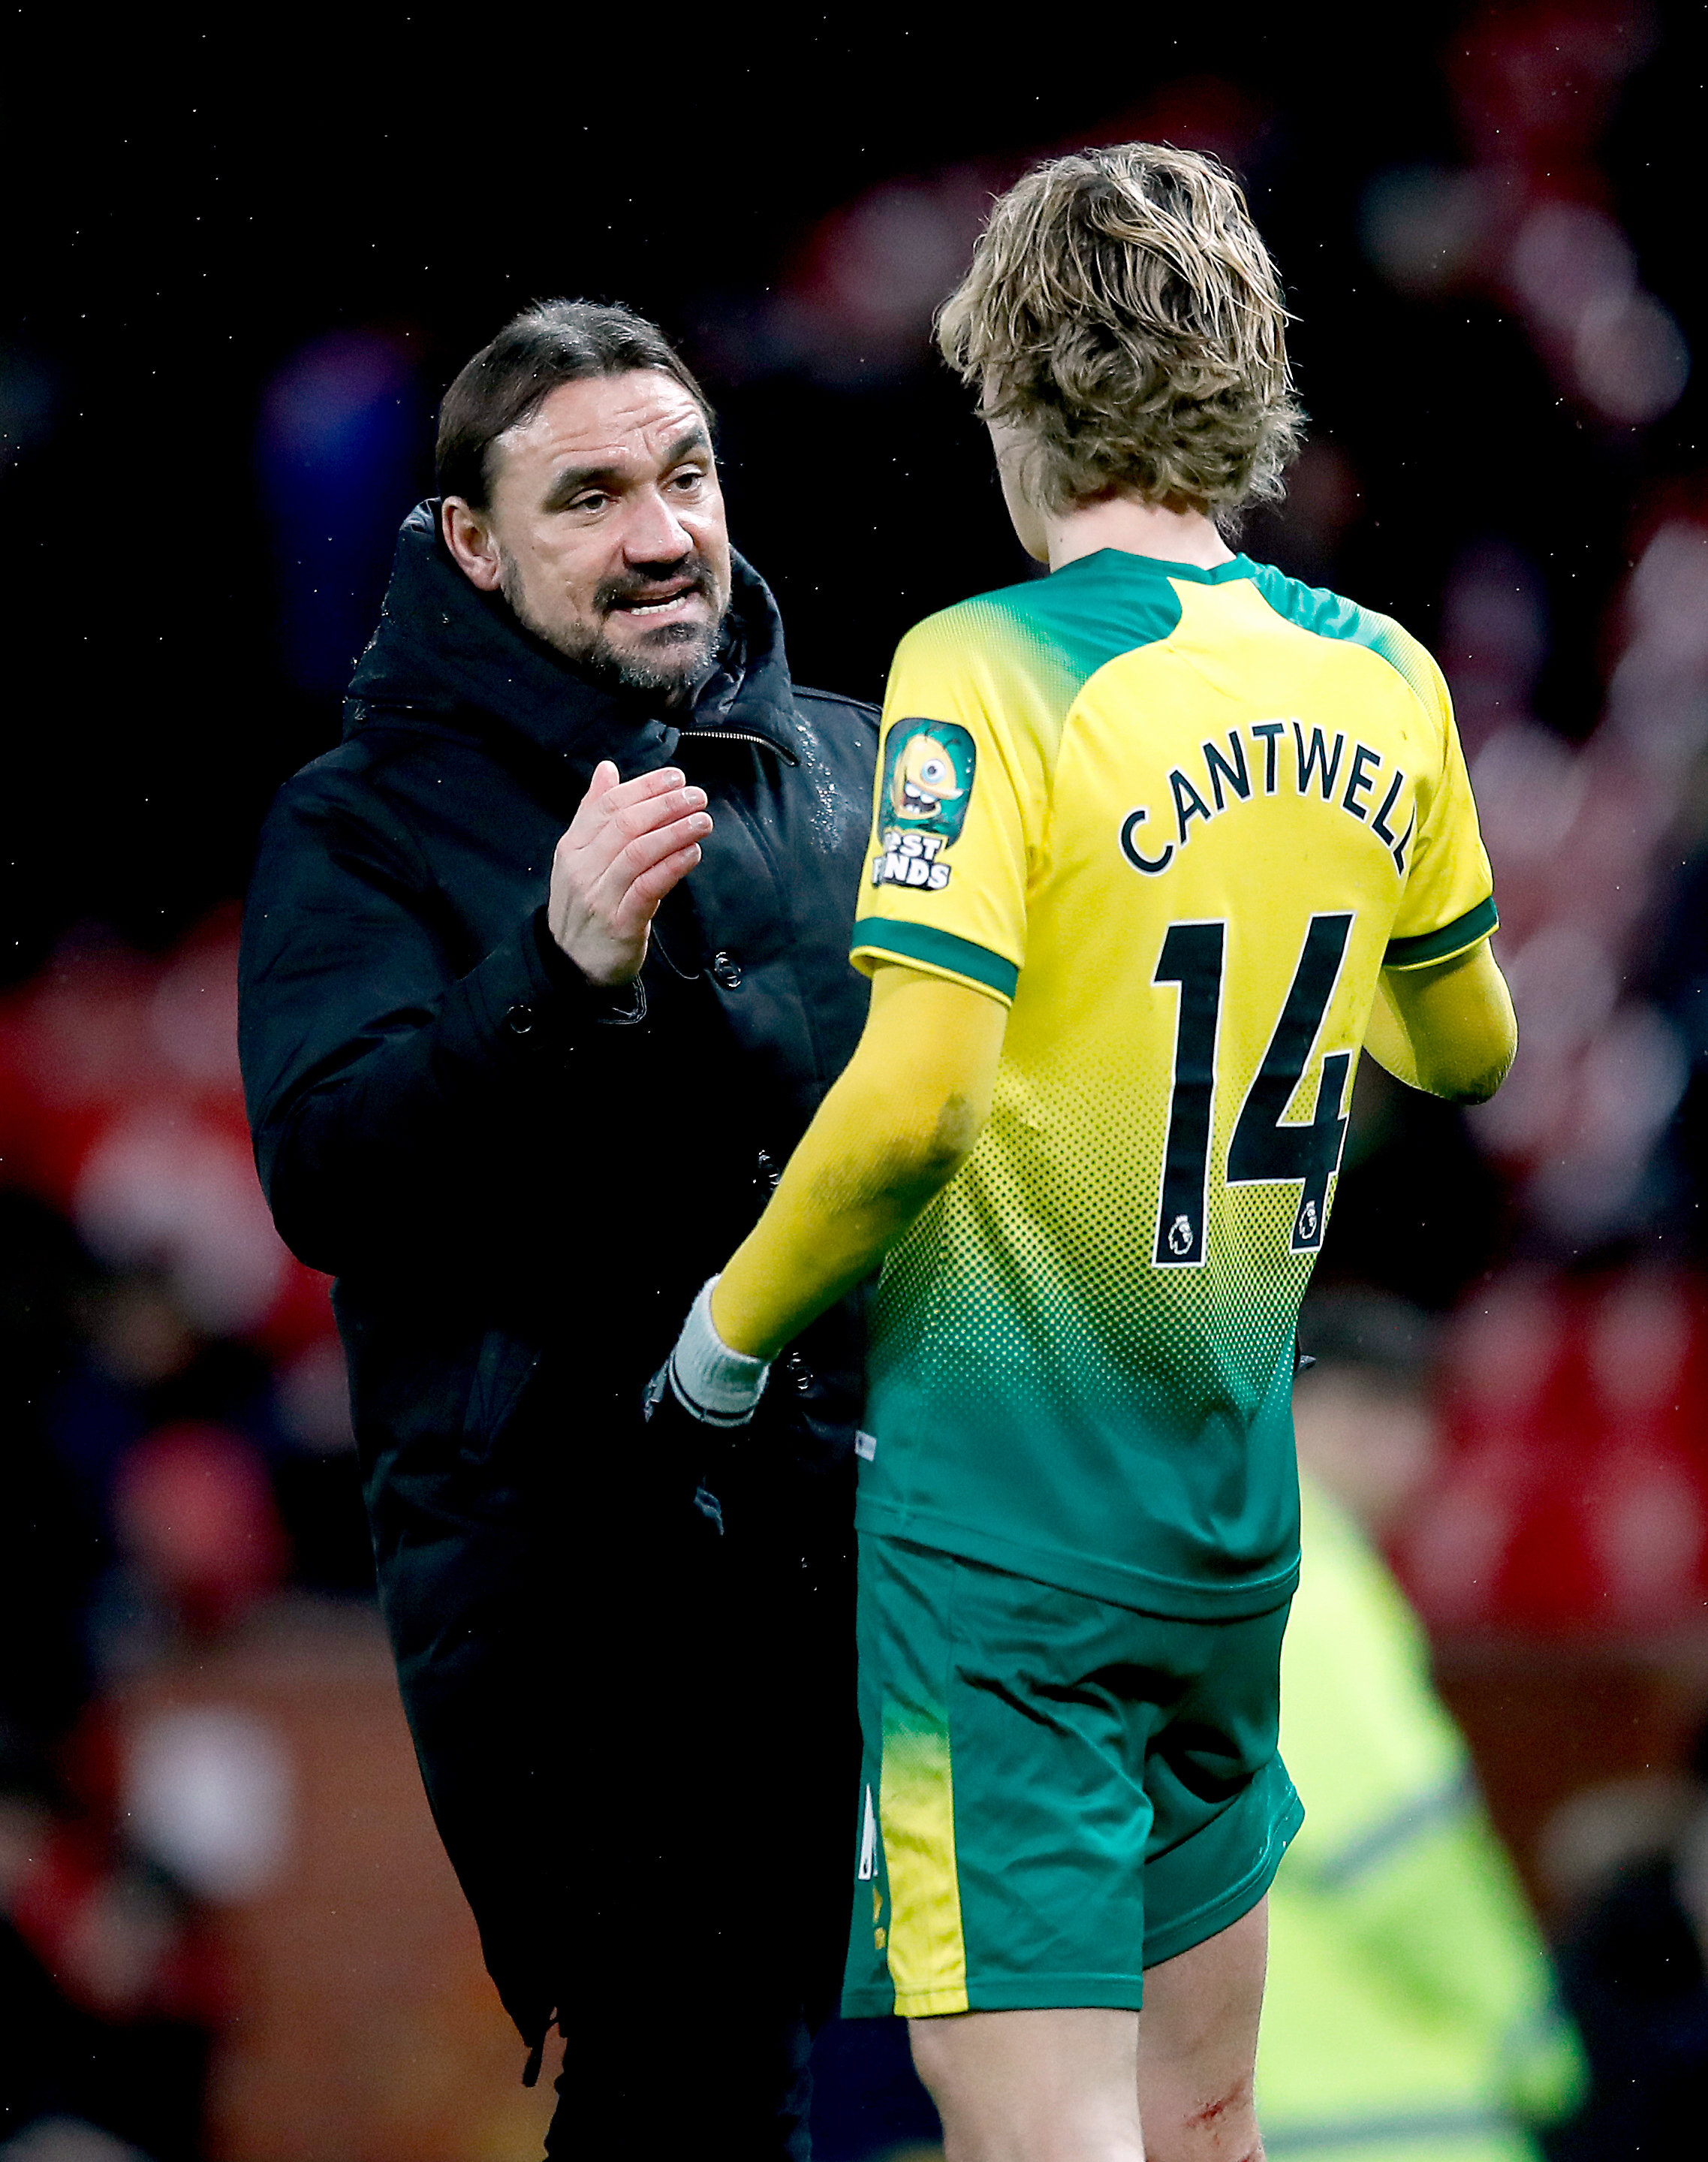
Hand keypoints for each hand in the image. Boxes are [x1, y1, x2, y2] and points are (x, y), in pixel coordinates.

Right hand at [547, 760, 710, 985]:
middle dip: (666, 805)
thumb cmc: (584, 906)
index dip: (645, 787)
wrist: (569, 965)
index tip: (676, 778)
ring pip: (638, 853)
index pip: (608, 805)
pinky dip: (672, 867)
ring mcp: (599, 896)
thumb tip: (607, 769)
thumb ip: (593, 813)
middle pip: (626, 825)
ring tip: (703, 821)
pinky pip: (648, 888)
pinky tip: (693, 854)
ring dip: (675, 832)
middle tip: (697, 796)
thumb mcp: (579, 858)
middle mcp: (582, 868)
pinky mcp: (620, 923)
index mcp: (572, 847)